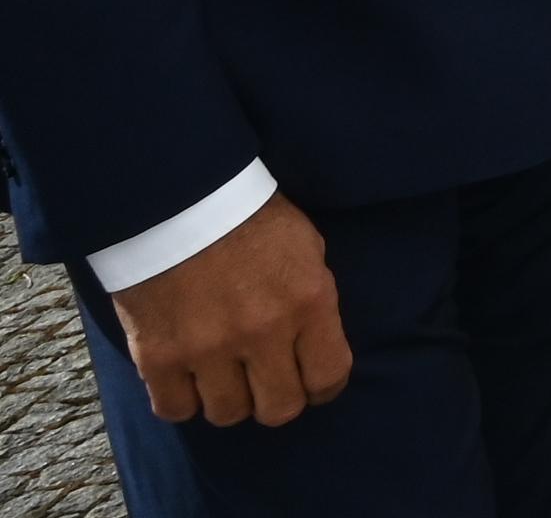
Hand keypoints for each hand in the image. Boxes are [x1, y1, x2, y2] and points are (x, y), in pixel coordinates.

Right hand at [109, 197, 349, 427]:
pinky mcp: (158, 357)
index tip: (312, 384)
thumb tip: (314, 347)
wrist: (176, 200)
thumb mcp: (306, 249)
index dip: (323, 388)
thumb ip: (312, 302)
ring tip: (223, 376)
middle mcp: (262, 332)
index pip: (329, 376)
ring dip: (228, 399)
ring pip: (227, 414)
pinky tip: (186, 379)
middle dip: (277, 400)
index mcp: (308, 301)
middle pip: (280, 409)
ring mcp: (207, 349)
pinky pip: (175, 410)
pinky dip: (181, 401)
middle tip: (265, 383)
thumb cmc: (251, 219)